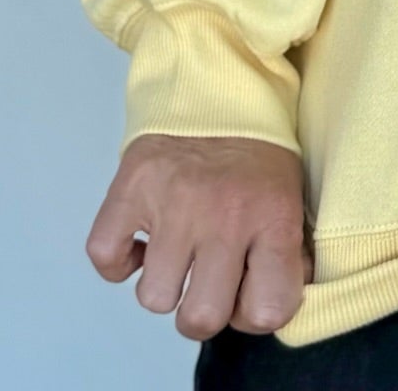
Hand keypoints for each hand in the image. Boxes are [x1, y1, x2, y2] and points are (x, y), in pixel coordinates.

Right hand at [85, 133, 312, 340]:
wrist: (219, 79)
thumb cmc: (258, 143)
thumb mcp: (291, 193)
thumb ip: (288, 250)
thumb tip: (279, 303)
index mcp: (273, 217)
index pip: (269, 310)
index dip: (255, 311)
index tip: (249, 290)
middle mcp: (224, 215)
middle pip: (201, 318)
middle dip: (203, 308)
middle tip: (208, 277)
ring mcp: (174, 203)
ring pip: (154, 297)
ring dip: (164, 281)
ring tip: (179, 248)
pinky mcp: (131, 189)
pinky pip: (107, 258)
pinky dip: (119, 260)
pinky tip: (144, 238)